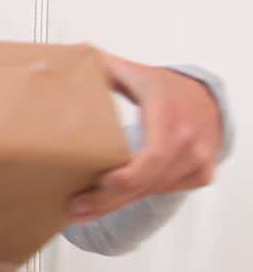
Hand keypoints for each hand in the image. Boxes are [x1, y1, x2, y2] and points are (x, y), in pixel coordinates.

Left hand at [69, 53, 222, 221]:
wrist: (205, 98)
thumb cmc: (167, 88)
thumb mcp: (134, 73)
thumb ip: (100, 66)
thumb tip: (66, 60)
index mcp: (168, 115)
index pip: (153, 155)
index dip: (128, 175)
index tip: (101, 183)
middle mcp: (187, 141)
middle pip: (147, 181)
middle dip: (109, 199)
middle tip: (76, 208)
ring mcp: (196, 160)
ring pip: (152, 191)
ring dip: (118, 203)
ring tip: (84, 211)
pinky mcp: (199, 174)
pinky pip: (162, 192)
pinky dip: (136, 198)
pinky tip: (110, 204)